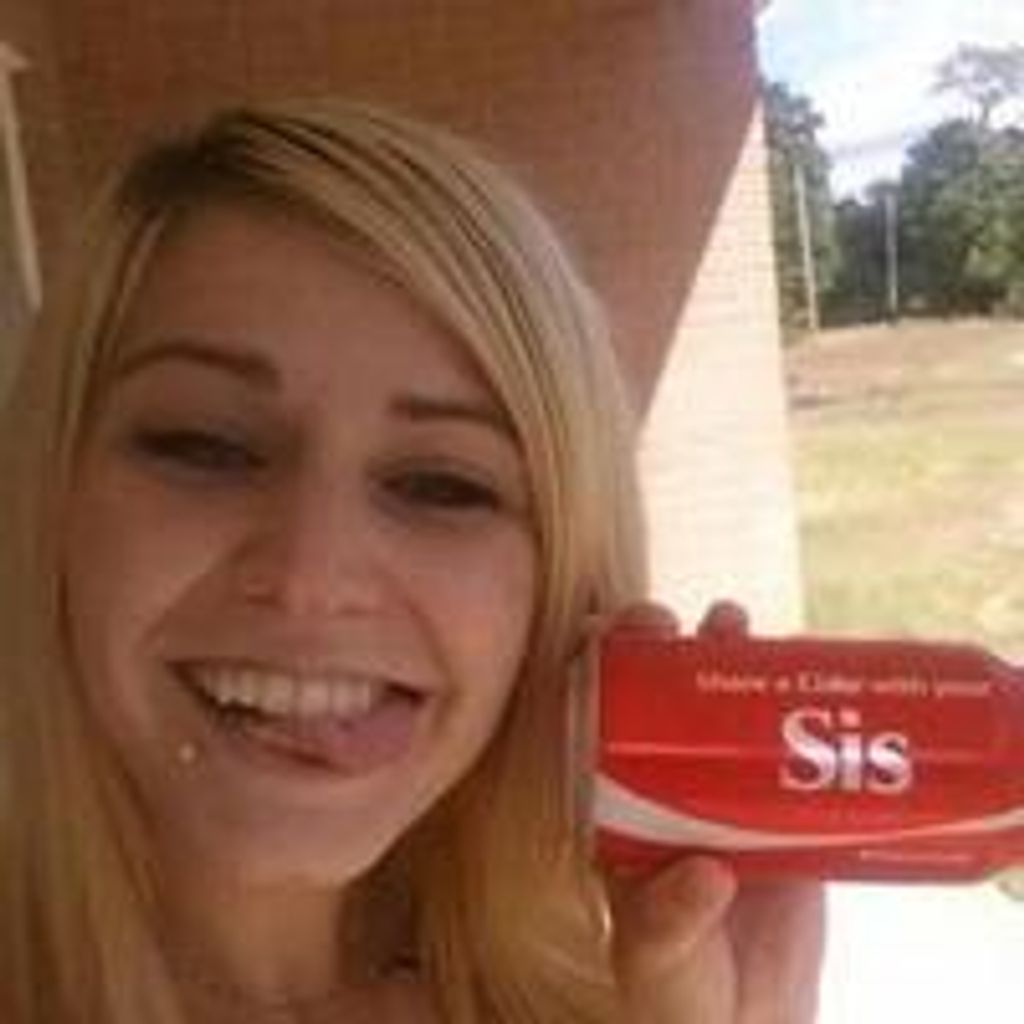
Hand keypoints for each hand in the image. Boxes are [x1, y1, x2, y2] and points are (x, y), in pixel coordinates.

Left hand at [597, 602, 826, 1022]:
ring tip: (727, 620)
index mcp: (611, 809)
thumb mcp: (660, 963)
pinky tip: (794, 657)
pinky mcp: (776, 803)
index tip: (596, 631)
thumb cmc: (679, 996)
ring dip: (719, 655)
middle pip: (652, 699)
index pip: (589, 722)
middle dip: (653, 649)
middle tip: (662, 621)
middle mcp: (660, 786)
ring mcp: (719, 788)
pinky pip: (780, 738)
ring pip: (716, 705)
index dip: (588, 672)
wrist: (753, 1020)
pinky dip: (786, 695)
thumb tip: (706, 873)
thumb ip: (667, 924)